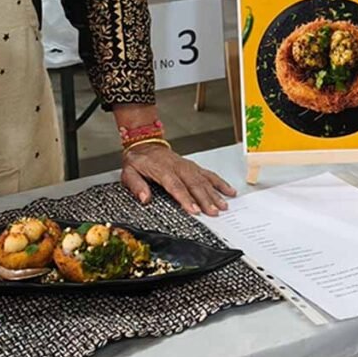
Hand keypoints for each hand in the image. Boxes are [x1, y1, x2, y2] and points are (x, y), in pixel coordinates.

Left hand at [121, 143, 235, 216]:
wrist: (145, 144)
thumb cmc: (138, 161)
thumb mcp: (129, 172)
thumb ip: (136, 185)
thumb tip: (144, 198)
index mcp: (162, 170)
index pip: (175, 185)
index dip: (185, 198)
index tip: (194, 210)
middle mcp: (178, 167)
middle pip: (193, 184)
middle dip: (205, 199)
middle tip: (213, 212)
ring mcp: (187, 166)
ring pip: (203, 180)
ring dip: (214, 193)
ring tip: (223, 205)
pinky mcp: (193, 166)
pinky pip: (208, 174)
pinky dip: (220, 182)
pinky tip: (229, 191)